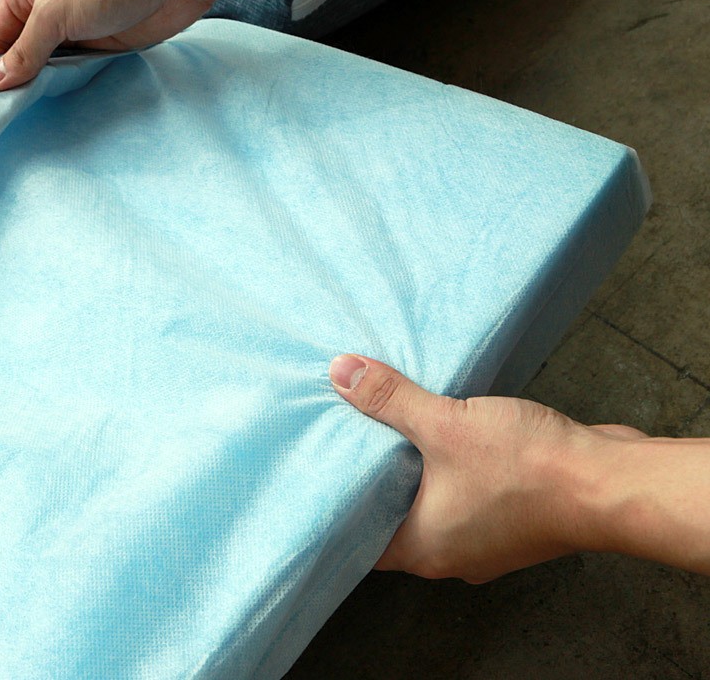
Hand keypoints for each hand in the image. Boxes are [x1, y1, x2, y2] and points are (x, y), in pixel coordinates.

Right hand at [0, 0, 216, 90]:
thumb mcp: (54, 13)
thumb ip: (25, 51)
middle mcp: (50, 7)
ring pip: (52, 62)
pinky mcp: (106, 42)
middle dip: (21, 78)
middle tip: (18, 111)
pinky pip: (81, 67)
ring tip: (42, 109)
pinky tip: (70, 99)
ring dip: (48, 82)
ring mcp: (79, 26)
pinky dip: (74, 82)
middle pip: (23, 51)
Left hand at [329, 354, 646, 582]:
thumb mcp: (444, 423)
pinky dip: (450, 467)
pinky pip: (466, 493)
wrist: (609, 482)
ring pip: (433, 504)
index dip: (337, 509)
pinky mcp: (512, 517)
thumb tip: (340, 373)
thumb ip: (389, 399)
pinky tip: (444, 431)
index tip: (318, 477)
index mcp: (424, 547)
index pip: (360, 539)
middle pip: (395, 518)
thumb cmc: (527, 468)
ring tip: (389, 428)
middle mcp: (451, 553)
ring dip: (416, 470)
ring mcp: (485, 538)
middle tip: (345, 441)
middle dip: (374, 480)